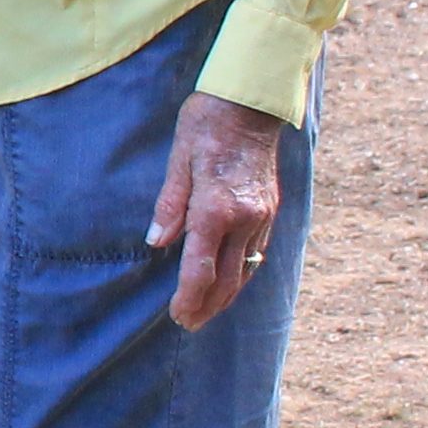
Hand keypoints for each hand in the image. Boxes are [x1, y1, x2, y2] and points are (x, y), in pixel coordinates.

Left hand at [147, 91, 288, 328]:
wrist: (251, 103)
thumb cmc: (208, 123)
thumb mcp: (180, 159)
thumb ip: (170, 204)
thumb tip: (157, 242)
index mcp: (216, 208)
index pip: (201, 268)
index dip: (189, 297)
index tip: (178, 315)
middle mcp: (245, 218)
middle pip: (227, 278)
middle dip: (208, 306)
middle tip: (189, 324)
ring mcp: (262, 215)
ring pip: (246, 269)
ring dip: (227, 295)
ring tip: (208, 312)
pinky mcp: (270, 209)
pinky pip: (257, 252)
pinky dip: (242, 273)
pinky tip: (230, 280)